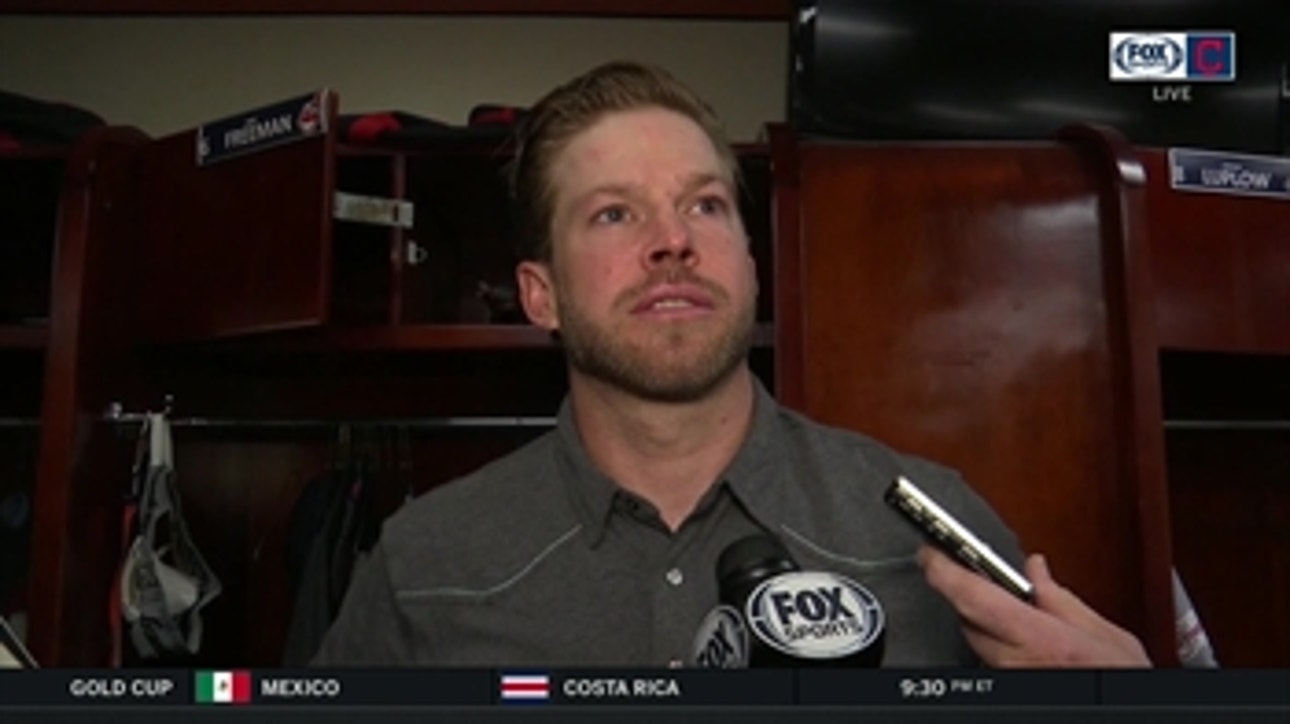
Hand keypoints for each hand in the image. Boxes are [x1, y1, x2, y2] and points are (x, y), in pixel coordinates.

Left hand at [918, 546, 1151, 667]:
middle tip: (995, 580)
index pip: (972, 595)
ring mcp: (1006, 677)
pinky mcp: (1005, 687)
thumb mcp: (1107, 637)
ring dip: (987, 622)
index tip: (930, 553)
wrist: (1127, 716)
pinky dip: (998, 644)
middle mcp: (1014, 662)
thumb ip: (1064, 600)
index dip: (944, 570)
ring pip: (976, 639)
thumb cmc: (1120, 682)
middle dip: (977, 593)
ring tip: (1020, 617)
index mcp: (1040, 638)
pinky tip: (1021, 643)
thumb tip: (1036, 570)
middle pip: (968, 616)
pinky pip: (989, 658)